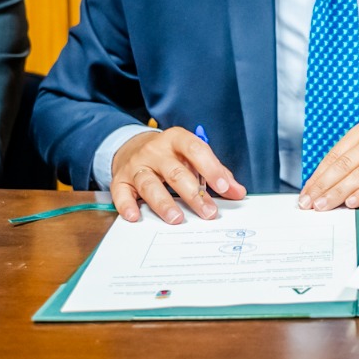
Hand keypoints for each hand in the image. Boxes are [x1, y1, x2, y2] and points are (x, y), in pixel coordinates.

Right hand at [109, 127, 245, 223]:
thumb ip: (216, 172)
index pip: (196, 150)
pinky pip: (121, 194)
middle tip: (208, 212)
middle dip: (193, 194)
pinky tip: (135, 217)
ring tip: (176, 218)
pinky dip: (127, 206)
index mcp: (176, 139)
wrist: (131, 146)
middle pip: (175, 172)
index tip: (223, 187)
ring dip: (164, 203)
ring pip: (150, 184)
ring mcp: (136, 165)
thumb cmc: (170, 155)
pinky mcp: (120, 180)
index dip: (211, 168)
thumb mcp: (192, 156)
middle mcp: (155, 150)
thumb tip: (238, 191)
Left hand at [299, 121, 358, 210]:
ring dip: (340, 192)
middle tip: (311, 203)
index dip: (318, 176)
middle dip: (324, 186)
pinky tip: (353, 202)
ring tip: (326, 205)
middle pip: (346, 164)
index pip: (336, 155)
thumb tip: (323, 187)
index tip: (306, 193)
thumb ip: (353, 163)